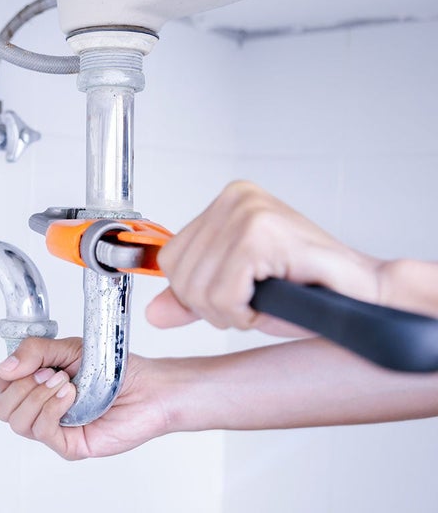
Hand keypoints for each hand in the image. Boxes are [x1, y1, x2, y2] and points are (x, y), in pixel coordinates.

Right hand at [0, 337, 174, 459]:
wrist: (147, 387)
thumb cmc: (113, 368)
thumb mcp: (67, 348)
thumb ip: (33, 351)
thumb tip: (4, 367)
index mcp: (36, 385)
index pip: (0, 386)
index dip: (7, 375)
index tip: (29, 363)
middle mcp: (41, 409)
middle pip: (3, 408)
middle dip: (23, 386)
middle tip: (51, 373)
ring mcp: (54, 429)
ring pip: (18, 422)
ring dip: (39, 397)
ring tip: (66, 383)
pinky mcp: (68, 445)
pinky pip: (42, 431)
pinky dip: (53, 409)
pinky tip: (71, 396)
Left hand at [146, 181, 382, 335]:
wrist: (360, 294)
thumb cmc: (306, 289)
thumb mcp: (235, 294)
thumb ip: (192, 299)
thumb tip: (154, 313)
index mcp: (226, 203)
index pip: (171, 259)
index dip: (196, 293)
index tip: (234, 294)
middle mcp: (235, 199)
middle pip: (180, 275)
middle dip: (213, 307)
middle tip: (254, 301)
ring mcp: (249, 212)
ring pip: (199, 289)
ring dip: (233, 312)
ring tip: (266, 299)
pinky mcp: (262, 233)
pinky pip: (224, 294)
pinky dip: (245, 313)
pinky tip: (273, 300)